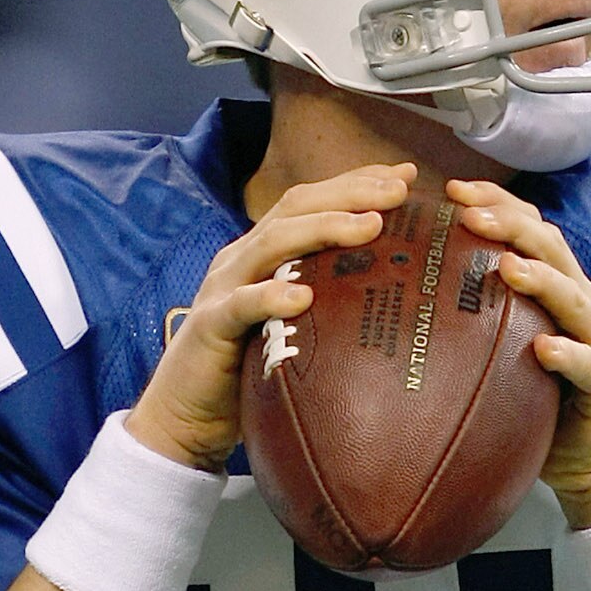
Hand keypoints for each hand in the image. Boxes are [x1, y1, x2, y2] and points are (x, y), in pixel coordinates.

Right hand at [124, 164, 416, 472]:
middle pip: (296, 207)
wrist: (185, 415)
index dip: (355, 183)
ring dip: (323, 228)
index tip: (405, 175)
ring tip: (369, 227)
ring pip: (273, 242)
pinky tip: (303, 296)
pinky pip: (240, 305)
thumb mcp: (293, 325)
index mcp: (263, 252)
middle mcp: (243, 258)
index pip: (311, 202)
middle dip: (349, 193)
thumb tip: (390, 295)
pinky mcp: (210, 326)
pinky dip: (270, 296)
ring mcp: (223, 287)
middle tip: (398, 190)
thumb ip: (326, 302)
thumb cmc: (248, 371)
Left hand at [446, 179, 590, 530]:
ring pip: (575, 298)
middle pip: (552, 249)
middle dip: (511, 225)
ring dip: (541, 279)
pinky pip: (589, 364)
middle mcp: (585, 304)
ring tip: (507, 266)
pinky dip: (568, 354)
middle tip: (469, 213)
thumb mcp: (500, 356)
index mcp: (559, 289)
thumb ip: (472, 325)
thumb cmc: (538, 407)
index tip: (451, 190)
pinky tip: (543, 349)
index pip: (531, 231)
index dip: (497, 204)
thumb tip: (399, 303)